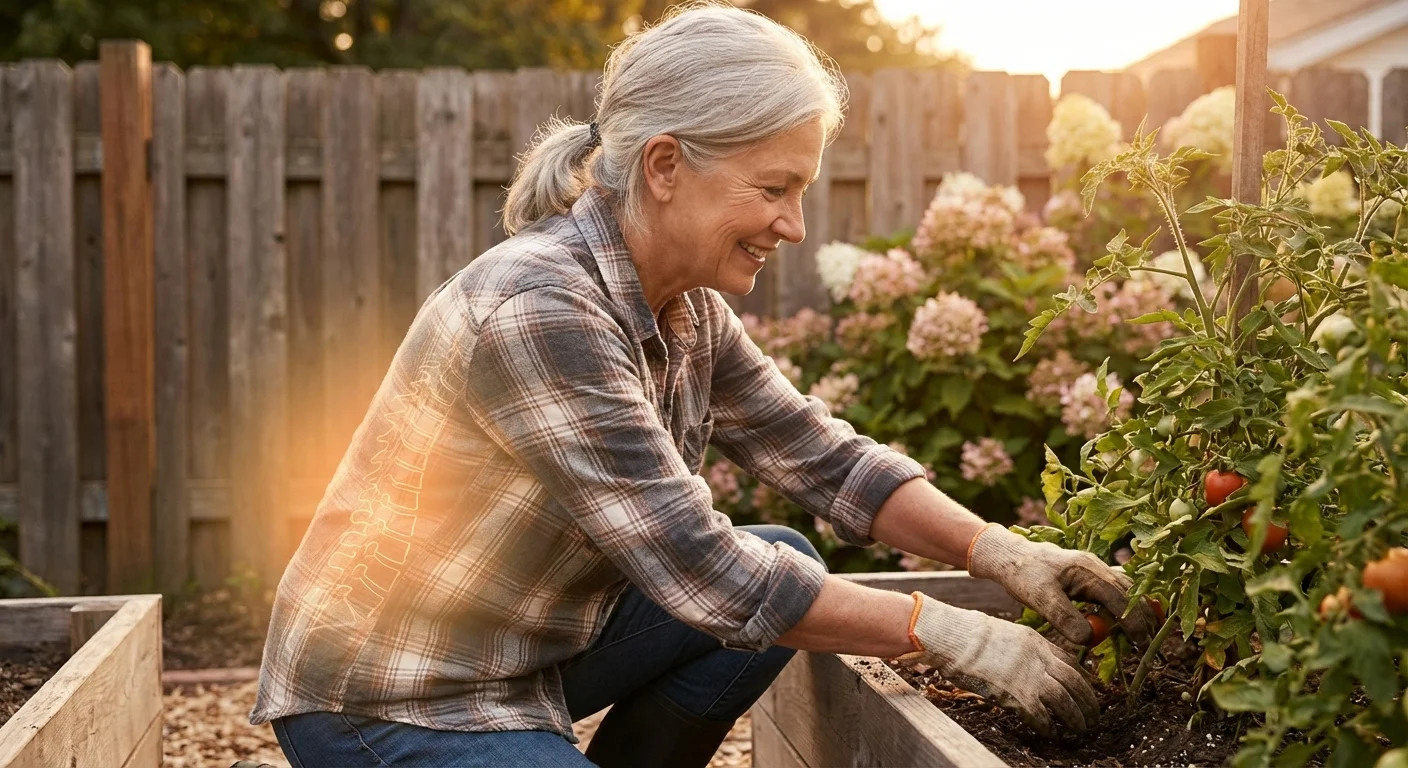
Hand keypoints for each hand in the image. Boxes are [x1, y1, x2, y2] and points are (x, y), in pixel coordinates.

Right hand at [901, 593, 1098, 736]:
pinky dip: (1048, 727)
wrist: (954, 638)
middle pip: (1074, 683)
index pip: (1070, 662)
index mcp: (1037, 642)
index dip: (1083, 679)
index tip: (1088, 690)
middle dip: (1088, 702)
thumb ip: (1023, 649)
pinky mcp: (1016, 696)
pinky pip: (1041, 716)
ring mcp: (1029, 677)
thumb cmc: (969, 635)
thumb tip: (1028, 662)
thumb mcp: (1006, 634)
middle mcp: (1039, 659)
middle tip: (1093, 717)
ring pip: (1064, 701)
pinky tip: (1051, 734)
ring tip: (1081, 730)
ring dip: (1075, 718)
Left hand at [968, 524, 1157, 645]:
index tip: (1140, 643)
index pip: (1120, 598)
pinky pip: (1116, 589)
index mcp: (1088, 570)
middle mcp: (1097, 567)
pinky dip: (1125, 604)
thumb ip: (1064, 617)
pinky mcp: (1091, 575)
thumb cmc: (1024, 575)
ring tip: (1143, 635)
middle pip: (1130, 593)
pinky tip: (1127, 621)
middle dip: (1142, 618)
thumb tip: (1090, 639)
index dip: (1132, 622)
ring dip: (1136, 611)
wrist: (1012, 556)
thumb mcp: (1040, 598)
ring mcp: (1096, 569)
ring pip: (1126, 590)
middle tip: (1148, 643)